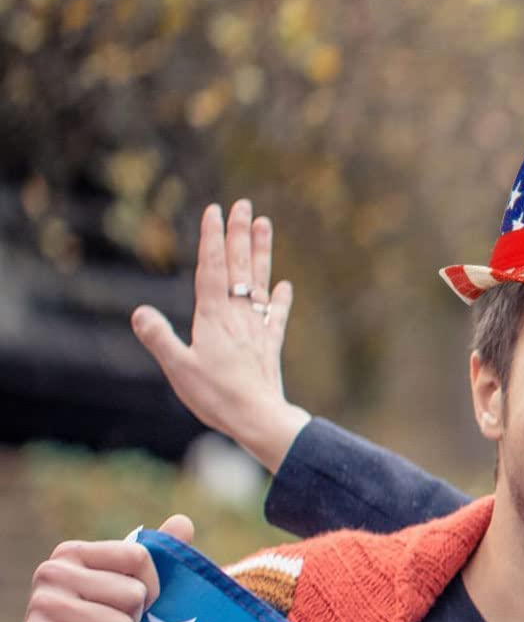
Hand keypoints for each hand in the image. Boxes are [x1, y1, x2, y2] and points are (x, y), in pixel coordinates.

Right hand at [132, 200, 309, 471]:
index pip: (212, 269)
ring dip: (262, 252)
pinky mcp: (271, 343)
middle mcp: (239, 315)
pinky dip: (282, 299)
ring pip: (261, 281)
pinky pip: (277, 315)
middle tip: (243, 204)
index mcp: (214, 316)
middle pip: (240, 266)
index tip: (215, 211)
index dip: (212, 239)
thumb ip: (159, 338)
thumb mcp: (178, 368)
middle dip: (239, 234)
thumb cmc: (215, 396)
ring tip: (265, 224)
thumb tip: (139, 311)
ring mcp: (258, 327)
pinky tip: (286, 286)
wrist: (257, 417)